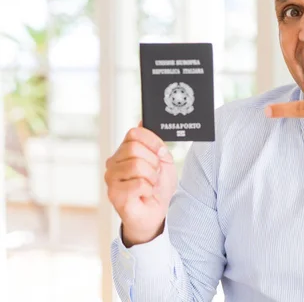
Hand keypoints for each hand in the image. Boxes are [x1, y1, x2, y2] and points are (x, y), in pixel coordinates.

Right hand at [104, 123, 177, 246]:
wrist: (156, 213)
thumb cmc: (158, 187)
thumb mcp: (163, 160)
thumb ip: (154, 142)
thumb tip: (142, 120)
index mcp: (124, 151)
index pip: (134, 133)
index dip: (152, 141)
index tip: (160, 154)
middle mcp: (113, 162)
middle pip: (134, 148)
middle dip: (153, 162)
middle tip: (154, 175)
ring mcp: (111, 178)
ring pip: (136, 165)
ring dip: (151, 177)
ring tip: (150, 185)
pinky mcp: (114, 194)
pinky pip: (138, 184)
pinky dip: (148, 190)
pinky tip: (145, 194)